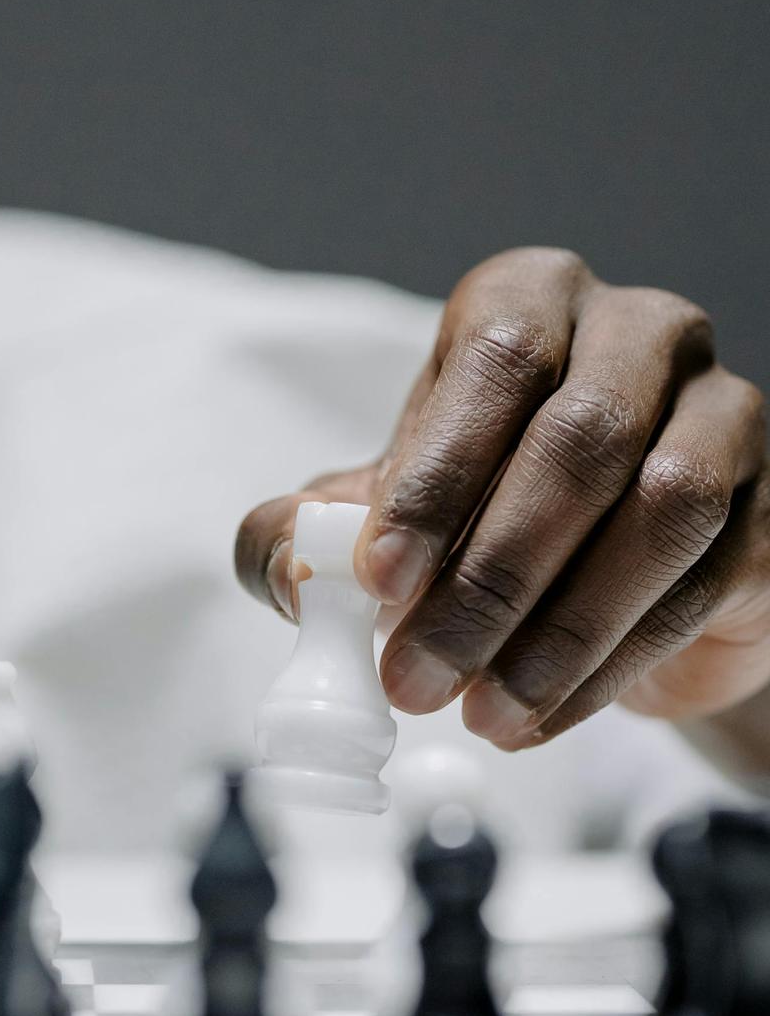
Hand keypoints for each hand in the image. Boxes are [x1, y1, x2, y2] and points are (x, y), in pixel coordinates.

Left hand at [236, 247, 769, 751]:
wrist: (612, 580)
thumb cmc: (485, 512)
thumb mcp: (387, 514)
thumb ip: (314, 529)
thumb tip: (291, 564)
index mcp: (530, 300)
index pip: (493, 367)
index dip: (433, 478)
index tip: (378, 581)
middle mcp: (638, 332)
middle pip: (576, 443)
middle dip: (485, 579)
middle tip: (415, 678)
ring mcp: (725, 412)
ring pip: (657, 513)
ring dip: (555, 632)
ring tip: (479, 711)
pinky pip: (702, 585)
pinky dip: (610, 665)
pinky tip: (541, 715)